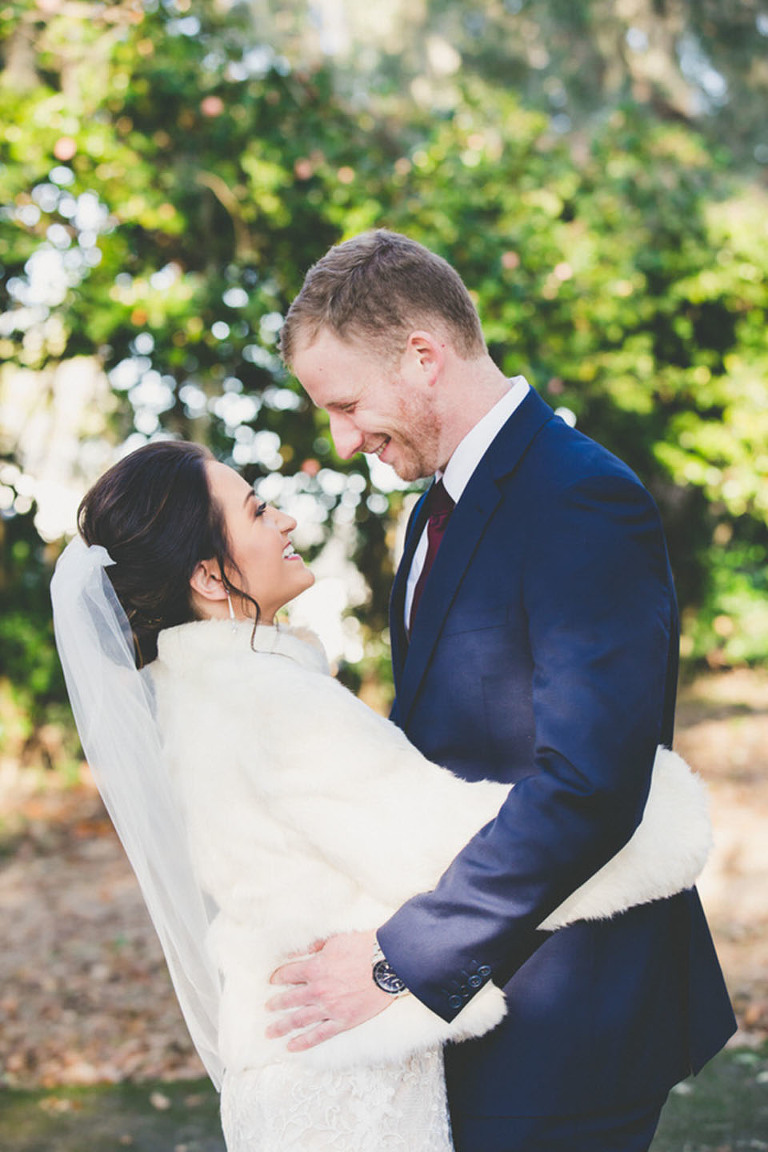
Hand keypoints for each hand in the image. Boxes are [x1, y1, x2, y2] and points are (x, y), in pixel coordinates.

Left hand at [266, 929, 393, 1050]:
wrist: (388, 963)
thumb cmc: (363, 947)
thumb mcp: (334, 940)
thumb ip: (312, 947)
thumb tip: (294, 952)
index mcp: (314, 968)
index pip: (288, 974)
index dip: (278, 977)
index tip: (272, 981)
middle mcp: (318, 990)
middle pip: (289, 1000)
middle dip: (276, 1004)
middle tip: (267, 1008)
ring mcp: (329, 1008)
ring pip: (299, 1020)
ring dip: (282, 1026)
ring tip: (270, 1032)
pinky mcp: (343, 1021)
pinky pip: (319, 1035)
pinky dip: (304, 1042)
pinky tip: (292, 1047)